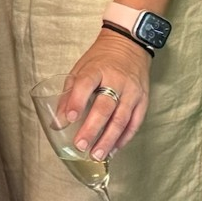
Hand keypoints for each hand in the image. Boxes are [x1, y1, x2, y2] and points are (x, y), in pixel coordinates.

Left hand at [58, 30, 152, 159]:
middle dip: (92, 128)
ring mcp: (132, 91)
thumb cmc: (101, 60)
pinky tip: (113, 149)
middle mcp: (117, 80)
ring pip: (121, 119)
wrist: (129, 46)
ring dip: (108, 139)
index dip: (76, 101)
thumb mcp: (81, 68)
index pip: (85, 85)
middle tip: (80, 145)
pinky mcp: (143, 100)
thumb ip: (69, 93)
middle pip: (105, 107)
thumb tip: (58, 122)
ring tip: (97, 155)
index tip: (69, 118)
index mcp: (97, 69)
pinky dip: (124, 138)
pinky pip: (135, 123)